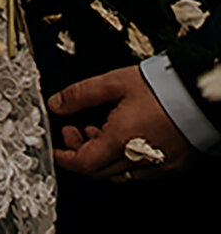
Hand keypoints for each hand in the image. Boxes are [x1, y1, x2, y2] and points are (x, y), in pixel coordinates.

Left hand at [51, 64, 193, 179]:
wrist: (201, 96)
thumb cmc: (163, 88)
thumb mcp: (113, 83)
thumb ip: (80, 94)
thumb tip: (57, 104)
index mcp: (120, 141)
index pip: (83, 164)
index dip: (64, 158)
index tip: (55, 149)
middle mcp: (139, 159)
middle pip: (98, 171)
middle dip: (80, 152)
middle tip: (74, 131)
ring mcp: (158, 166)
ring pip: (118, 173)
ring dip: (101, 157)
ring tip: (99, 131)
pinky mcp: (172, 165)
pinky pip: (140, 172)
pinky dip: (123, 160)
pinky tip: (123, 138)